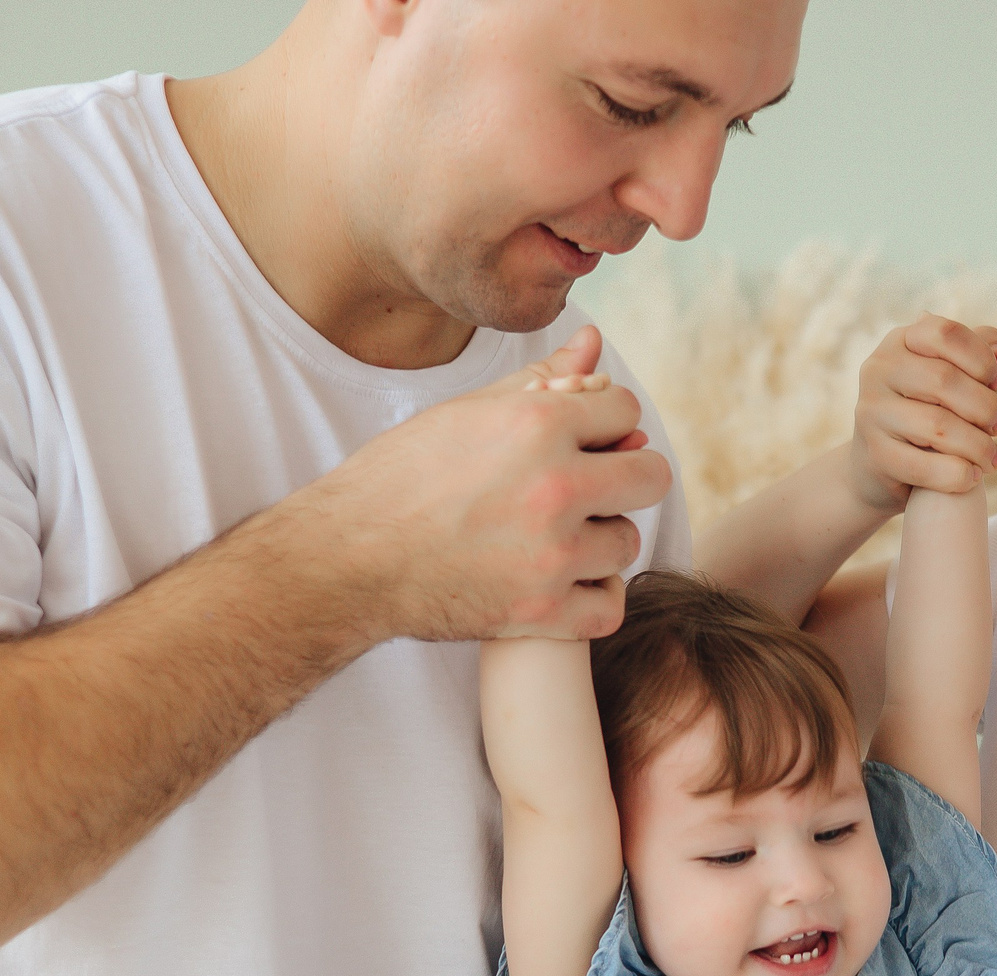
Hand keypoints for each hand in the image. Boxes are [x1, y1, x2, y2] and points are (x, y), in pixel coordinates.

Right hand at [277, 325, 670, 642]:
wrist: (346, 560)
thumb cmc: (399, 479)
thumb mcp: (466, 414)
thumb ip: (541, 379)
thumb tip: (594, 341)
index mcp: (537, 423)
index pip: (625, 409)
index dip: (602, 422)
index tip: (576, 441)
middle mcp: (554, 486)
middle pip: (650, 476)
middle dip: (622, 476)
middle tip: (583, 489)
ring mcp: (552, 554)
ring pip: (628, 541)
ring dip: (601, 539)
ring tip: (556, 535)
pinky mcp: (541, 613)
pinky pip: (610, 605)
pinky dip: (592, 597)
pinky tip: (564, 581)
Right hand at [847, 314, 996, 515]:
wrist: (878, 464)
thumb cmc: (924, 410)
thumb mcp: (949, 376)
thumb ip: (980, 356)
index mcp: (900, 342)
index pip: (946, 334)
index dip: (982, 358)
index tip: (996, 384)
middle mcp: (878, 370)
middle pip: (944, 380)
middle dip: (985, 406)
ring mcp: (871, 413)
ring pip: (938, 426)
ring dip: (978, 446)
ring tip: (993, 459)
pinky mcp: (875, 455)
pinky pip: (925, 467)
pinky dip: (958, 475)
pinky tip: (972, 477)